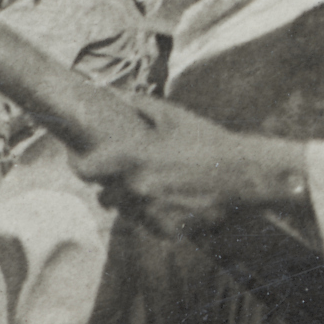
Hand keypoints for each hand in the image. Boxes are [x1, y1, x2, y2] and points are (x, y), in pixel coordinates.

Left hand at [72, 105, 308, 242]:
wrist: (245, 174)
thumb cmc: (208, 141)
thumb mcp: (174, 117)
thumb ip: (141, 105)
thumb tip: (117, 93)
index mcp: (132, 159)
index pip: (85, 170)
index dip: (79, 166)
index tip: (80, 160)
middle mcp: (136, 188)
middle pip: (104, 196)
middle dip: (110, 187)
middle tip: (124, 177)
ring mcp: (151, 212)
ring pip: (126, 213)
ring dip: (132, 203)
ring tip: (152, 190)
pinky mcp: (168, 229)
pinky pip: (149, 226)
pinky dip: (154, 217)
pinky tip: (169, 204)